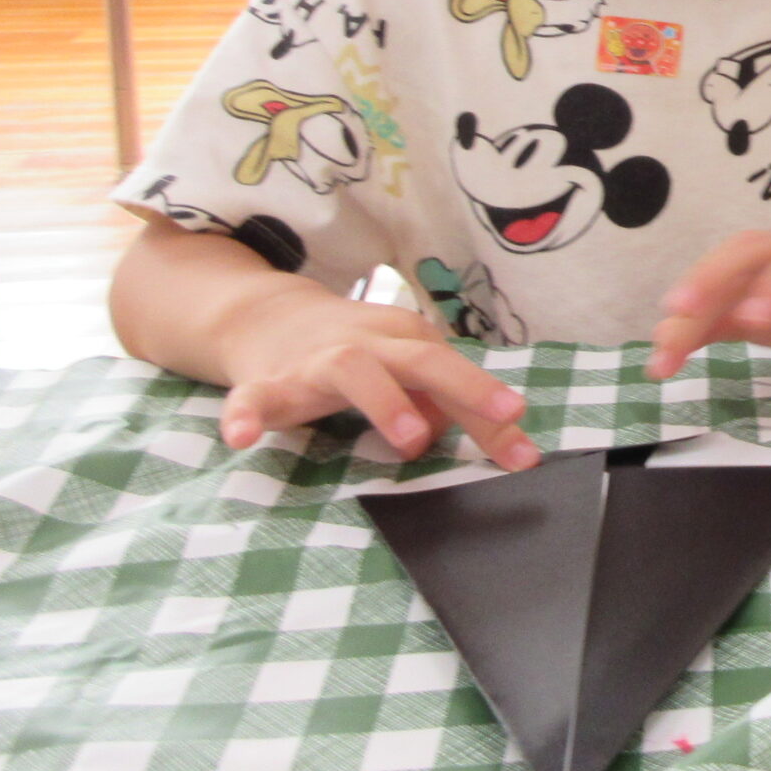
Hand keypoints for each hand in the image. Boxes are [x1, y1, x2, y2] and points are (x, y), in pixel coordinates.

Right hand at [216, 289, 534, 467]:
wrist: (266, 318)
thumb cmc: (354, 352)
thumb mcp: (404, 367)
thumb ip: (441, 400)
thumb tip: (477, 432)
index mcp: (407, 342)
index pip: (459, 375)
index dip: (493, 411)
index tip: (527, 452)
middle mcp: (369, 345)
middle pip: (423, 359)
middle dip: (466, 387)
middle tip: (504, 417)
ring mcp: (315, 361)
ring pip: (354, 369)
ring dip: (387, 403)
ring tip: (412, 441)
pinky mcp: (267, 382)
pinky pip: (254, 398)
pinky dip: (247, 415)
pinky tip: (242, 438)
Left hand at [647, 232, 770, 377]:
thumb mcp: (745, 319)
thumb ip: (701, 329)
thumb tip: (655, 353)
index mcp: (762, 261)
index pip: (724, 260)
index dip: (699, 278)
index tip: (672, 311)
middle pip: (760, 247)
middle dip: (729, 274)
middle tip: (699, 314)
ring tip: (759, 321)